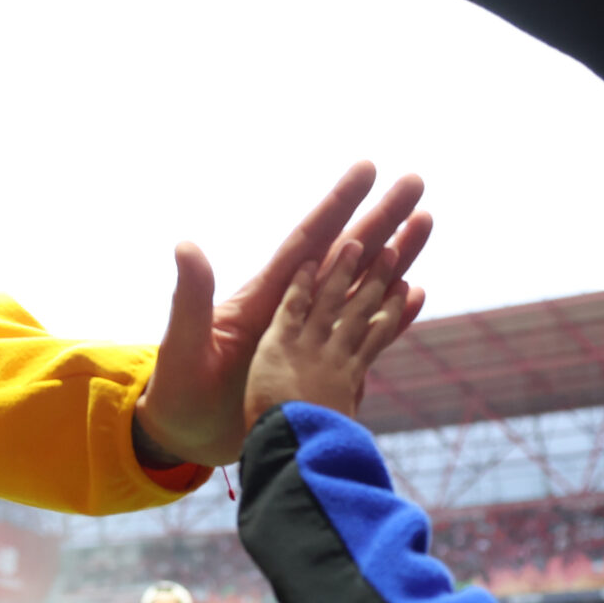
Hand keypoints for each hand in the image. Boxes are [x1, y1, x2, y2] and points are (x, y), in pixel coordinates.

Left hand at [136, 163, 430, 467]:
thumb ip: (191, 296)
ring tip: (425, 221)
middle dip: (381, 218)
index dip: (337, 205)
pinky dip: (391, 311)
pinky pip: (365, 331)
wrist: (185, 434)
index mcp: (265, 295)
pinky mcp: (321, 363)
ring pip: (363, 285)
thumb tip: (186, 245)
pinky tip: (414, 292)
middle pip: (346, 253)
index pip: (309, 241)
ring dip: (396, 255)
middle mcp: (293, 306)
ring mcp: (310, 333)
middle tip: (415, 182)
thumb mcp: (183, 341)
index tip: (366, 168)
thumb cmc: (178, 388)